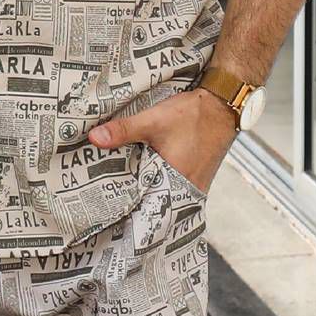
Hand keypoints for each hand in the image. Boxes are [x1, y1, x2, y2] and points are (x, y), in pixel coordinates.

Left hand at [87, 87, 237, 195]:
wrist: (222, 105)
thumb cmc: (193, 114)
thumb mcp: (153, 121)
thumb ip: (123, 131)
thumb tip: (94, 138)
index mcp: (176, 181)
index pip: (146, 207)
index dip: (127, 208)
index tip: (107, 211)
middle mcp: (188, 189)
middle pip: (155, 201)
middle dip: (134, 200)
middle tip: (109, 200)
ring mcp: (194, 185)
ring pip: (164, 193)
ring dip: (148, 190)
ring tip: (123, 187)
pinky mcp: (196, 176)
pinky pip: (174, 185)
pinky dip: (159, 182)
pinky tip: (145, 173)